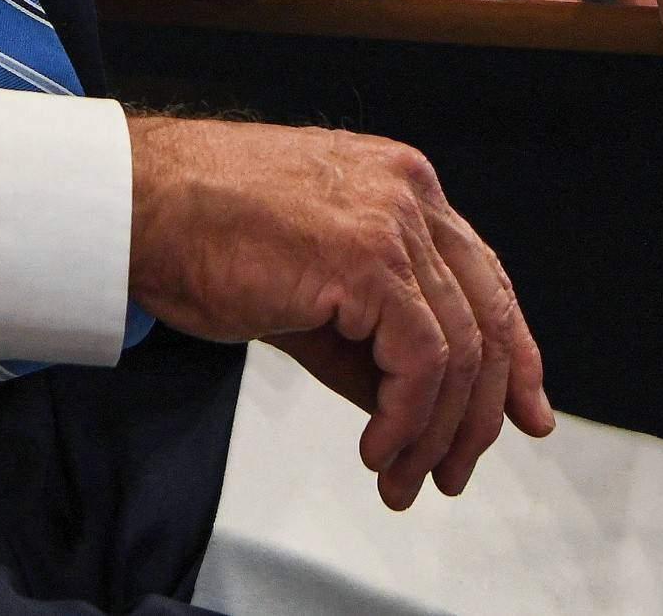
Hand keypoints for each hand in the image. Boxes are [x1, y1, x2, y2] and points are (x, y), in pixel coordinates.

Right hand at [125, 115, 553, 508]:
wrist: (137, 205)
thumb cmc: (202, 235)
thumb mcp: (309, 292)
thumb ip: (371, 341)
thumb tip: (415, 410)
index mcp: (402, 188)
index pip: (487, 279)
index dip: (515, 356)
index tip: (524, 413)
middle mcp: (410, 194)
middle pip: (487, 317)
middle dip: (478, 413)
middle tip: (450, 473)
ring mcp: (393, 219)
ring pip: (460, 347)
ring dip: (435, 431)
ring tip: (399, 474)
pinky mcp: (367, 256)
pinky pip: (421, 358)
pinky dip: (408, 417)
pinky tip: (376, 446)